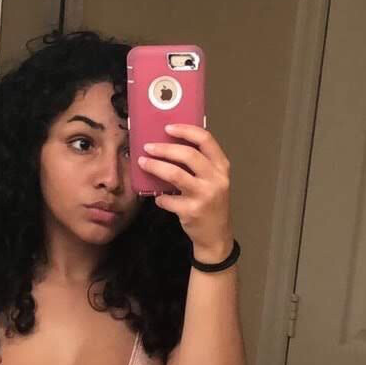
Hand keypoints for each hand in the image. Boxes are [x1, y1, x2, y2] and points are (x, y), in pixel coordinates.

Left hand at [138, 123, 233, 260]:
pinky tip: (157, 198)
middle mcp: (216, 179)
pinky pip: (168, 199)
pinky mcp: (192, 212)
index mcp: (222, 167)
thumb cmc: (211, 204)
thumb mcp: (214, 181)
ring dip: (155, 167)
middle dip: (164, 149)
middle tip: (148, 147)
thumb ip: (200, 164)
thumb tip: (170, 145)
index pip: (205, 140)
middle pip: (187, 155)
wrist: (216, 236)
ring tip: (143, 163)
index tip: (168, 127)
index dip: (185, 130)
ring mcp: (204, 196)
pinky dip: (159, 198)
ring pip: (175, 174)